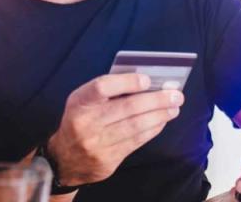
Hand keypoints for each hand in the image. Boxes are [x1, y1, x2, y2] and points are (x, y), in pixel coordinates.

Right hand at [47, 73, 183, 185]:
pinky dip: (153, 130)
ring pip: (136, 126)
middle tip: (176, 95)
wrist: (64, 159)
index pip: (102, 87)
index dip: (127, 82)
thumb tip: (148, 83)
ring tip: (174, 108)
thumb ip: (110, 92)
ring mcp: (96, 144)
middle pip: (128, 108)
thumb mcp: (85, 102)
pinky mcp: (107, 160)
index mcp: (79, 102)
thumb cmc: (82, 121)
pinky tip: (161, 122)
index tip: (147, 80)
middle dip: (157, 100)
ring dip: (160, 116)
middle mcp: (86, 123)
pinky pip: (136, 142)